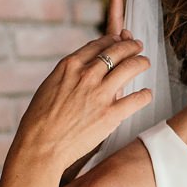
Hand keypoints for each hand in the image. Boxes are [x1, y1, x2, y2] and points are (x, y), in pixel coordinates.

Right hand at [10, 0, 151, 174]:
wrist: (40, 146)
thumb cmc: (40, 120)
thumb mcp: (50, 86)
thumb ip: (69, 75)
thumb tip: (83, 69)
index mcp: (70, 66)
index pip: (98, 45)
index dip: (112, 40)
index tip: (119, 41)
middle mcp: (86, 75)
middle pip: (117, 51)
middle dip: (131, 46)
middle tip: (137, 46)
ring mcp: (100, 94)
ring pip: (131, 67)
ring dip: (141, 62)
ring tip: (144, 62)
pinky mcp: (111, 114)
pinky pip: (137, 98)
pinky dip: (145, 94)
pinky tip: (146, 94)